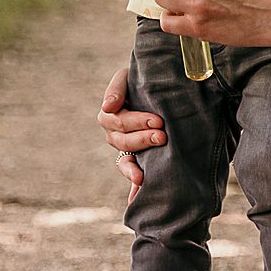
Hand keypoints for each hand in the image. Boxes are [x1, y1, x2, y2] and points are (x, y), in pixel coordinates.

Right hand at [97, 61, 165, 202]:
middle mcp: (114, 131)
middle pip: (122, 140)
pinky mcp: (135, 158)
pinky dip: (133, 181)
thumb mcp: (128, 77)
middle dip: (143, 139)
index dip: (137, 122)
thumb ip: (117, 89)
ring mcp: (124, 146)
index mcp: (111, 111)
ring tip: (148, 169)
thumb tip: (108, 106)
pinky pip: (130, 172)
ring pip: (124, 159)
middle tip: (163, 136)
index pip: (118, 121)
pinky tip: (137, 194)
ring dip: (135, 165)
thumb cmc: (145, 78)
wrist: (162, 87)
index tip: (158, 121)